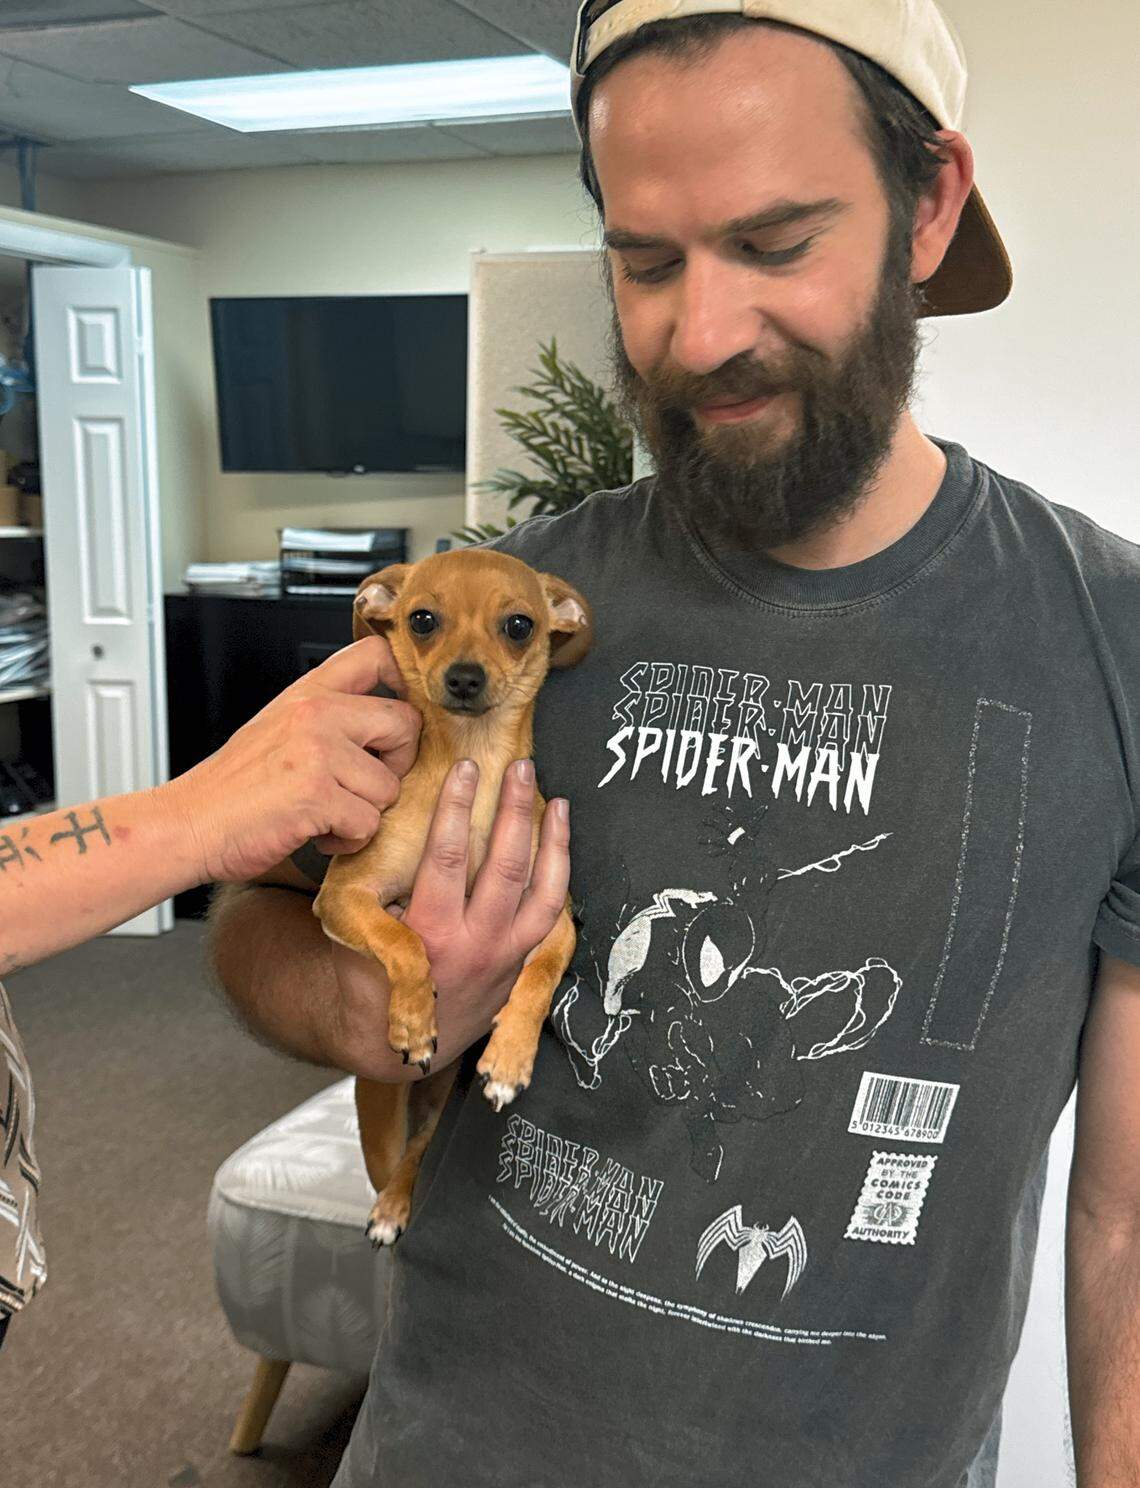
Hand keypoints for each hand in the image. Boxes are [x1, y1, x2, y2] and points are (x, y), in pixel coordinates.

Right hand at [167, 635, 421, 883]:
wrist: (188, 823)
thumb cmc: (232, 787)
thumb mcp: (279, 728)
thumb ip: (329, 718)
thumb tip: (387, 729)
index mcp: (308, 693)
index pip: (376, 655)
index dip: (405, 682)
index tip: (399, 716)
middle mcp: (316, 714)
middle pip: (404, 724)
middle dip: (397, 764)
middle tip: (365, 784)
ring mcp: (317, 752)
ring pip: (389, 786)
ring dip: (365, 812)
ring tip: (327, 814)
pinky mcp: (317, 794)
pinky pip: (368, 822)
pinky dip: (348, 839)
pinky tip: (318, 832)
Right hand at [329, 758, 570, 1078]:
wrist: (393, 1045)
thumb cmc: (367, 979)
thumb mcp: (355, 933)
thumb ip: (373, 886)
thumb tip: (384, 820)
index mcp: (429, 935)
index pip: (447, 858)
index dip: (457, 809)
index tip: (465, 769)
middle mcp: (476, 946)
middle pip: (506, 867)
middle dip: (515, 811)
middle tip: (521, 768)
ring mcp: (505, 957)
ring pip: (543, 892)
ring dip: (553, 842)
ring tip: (557, 801)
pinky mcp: (521, 963)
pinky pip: (550, 914)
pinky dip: (559, 876)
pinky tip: (561, 845)